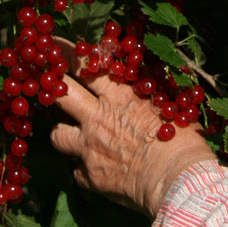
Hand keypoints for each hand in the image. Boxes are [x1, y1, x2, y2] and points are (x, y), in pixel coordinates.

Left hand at [50, 65, 217, 217]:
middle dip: (50, 85)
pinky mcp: (90, 177)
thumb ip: (147, 93)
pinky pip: (76, 171)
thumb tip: (145, 82)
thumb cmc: (182, 141)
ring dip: (63, 132)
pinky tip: (97, 170)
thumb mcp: (167, 105)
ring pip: (56, 134)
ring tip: (72, 134)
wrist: (178, 181)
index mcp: (119, 96)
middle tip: (45, 80)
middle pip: (60, 94)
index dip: (65, 53)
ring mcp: (89, 148)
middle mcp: (97, 118)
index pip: (84, 65)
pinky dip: (84, 169)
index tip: (52, 46)